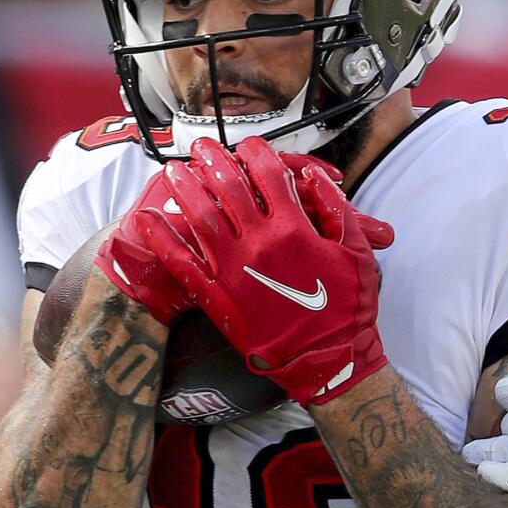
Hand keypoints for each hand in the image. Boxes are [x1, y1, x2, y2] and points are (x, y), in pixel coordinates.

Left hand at [96, 153, 371, 324]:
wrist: (328, 361)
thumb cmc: (348, 309)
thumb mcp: (358, 254)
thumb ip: (338, 212)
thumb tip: (316, 179)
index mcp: (295, 229)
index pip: (270, 175)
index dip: (258, 153)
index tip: (249, 145)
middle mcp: (259, 242)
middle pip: (228, 187)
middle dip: (213, 160)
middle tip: (202, 146)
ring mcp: (233, 268)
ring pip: (200, 217)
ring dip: (184, 188)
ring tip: (174, 170)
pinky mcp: (217, 295)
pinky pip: (182, 262)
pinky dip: (163, 239)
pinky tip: (149, 220)